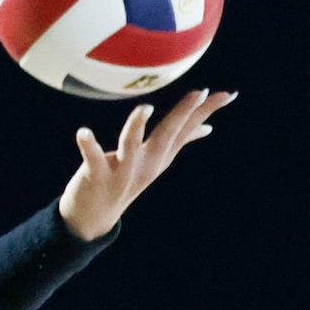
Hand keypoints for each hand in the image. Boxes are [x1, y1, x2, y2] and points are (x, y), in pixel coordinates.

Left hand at [57, 90, 233, 240]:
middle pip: (167, 136)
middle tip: (199, 93)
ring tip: (145, 108)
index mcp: (160, 156)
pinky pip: (93, 159)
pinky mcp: (97, 176)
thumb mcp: (156, 161)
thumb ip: (180, 141)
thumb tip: (207, 127)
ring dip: (136, 127)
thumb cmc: (126, 180)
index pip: (186, 130)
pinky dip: (88, 146)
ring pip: (130, 146)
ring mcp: (122, 171)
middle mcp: (146, 163)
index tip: (226, 94)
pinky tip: (83, 131)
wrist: (94, 216)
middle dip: (182, 114)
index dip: (204, 112)